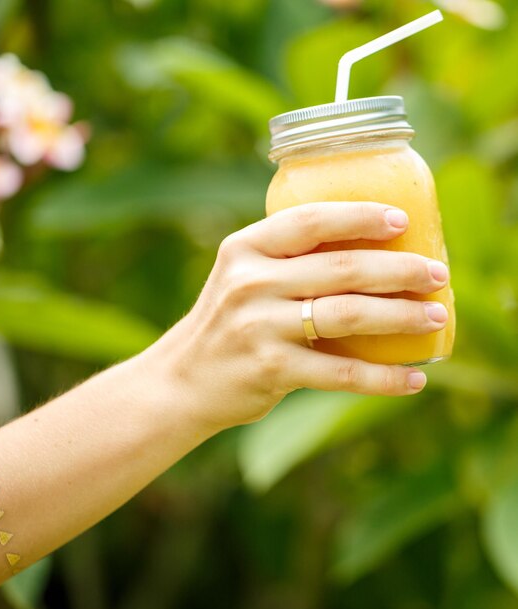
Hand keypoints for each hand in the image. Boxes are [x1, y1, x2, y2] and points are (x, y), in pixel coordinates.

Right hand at [145, 202, 448, 431]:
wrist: (183, 379)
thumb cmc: (227, 322)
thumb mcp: (243, 278)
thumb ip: (289, 263)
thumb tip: (368, 253)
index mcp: (245, 248)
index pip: (310, 220)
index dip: (360, 216)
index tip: (402, 220)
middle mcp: (250, 282)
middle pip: (342, 268)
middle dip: (400, 269)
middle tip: (437, 274)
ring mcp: (259, 325)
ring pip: (349, 314)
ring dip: (401, 316)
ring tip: (434, 317)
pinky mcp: (271, 369)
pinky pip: (341, 372)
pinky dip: (383, 377)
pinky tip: (413, 379)